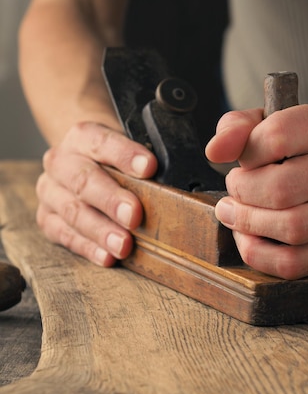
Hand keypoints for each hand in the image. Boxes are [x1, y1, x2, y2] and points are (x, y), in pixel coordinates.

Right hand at [36, 122, 156, 265]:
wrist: (83, 163)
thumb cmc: (114, 160)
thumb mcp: (127, 150)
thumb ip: (144, 162)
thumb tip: (173, 181)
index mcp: (82, 137)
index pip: (101, 142)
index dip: (125, 154)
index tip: (149, 167)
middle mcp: (61, 162)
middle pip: (84, 180)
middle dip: (111, 200)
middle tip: (134, 215)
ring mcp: (51, 191)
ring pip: (73, 211)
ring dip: (101, 230)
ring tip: (124, 245)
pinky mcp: (48, 218)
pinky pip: (64, 235)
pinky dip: (87, 248)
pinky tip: (106, 256)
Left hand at [206, 104, 307, 278]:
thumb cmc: (300, 146)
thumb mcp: (268, 122)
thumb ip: (236, 128)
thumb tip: (215, 152)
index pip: (278, 137)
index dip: (246, 154)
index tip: (242, 162)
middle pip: (283, 190)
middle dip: (243, 196)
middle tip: (232, 196)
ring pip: (292, 230)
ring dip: (250, 227)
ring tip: (238, 216)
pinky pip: (297, 263)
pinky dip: (262, 256)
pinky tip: (251, 240)